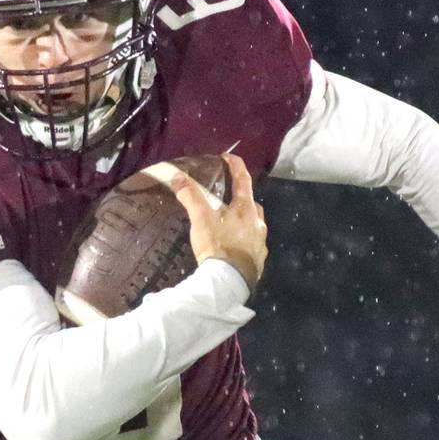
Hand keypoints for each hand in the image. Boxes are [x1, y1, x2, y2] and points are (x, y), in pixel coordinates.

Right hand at [171, 153, 267, 293]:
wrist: (229, 282)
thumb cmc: (218, 246)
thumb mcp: (201, 219)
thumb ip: (190, 197)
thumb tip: (177, 176)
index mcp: (246, 209)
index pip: (243, 180)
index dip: (235, 165)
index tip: (228, 157)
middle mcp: (258, 224)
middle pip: (251, 204)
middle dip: (242, 198)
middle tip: (227, 199)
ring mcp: (260, 243)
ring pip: (254, 225)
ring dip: (244, 222)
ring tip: (228, 225)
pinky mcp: (258, 260)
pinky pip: (252, 245)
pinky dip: (243, 242)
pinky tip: (233, 248)